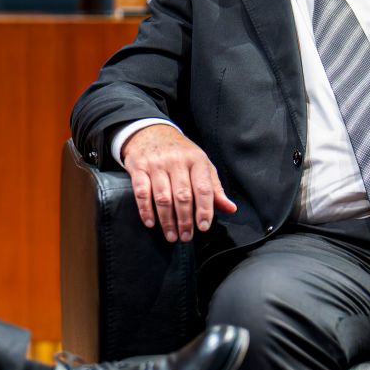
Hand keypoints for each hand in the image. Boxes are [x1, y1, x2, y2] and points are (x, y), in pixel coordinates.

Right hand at [121, 123, 236, 242]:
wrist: (151, 132)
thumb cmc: (181, 153)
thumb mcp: (201, 165)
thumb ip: (214, 188)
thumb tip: (230, 209)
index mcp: (196, 160)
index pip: (203, 188)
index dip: (204, 210)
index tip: (203, 227)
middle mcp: (177, 161)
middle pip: (183, 196)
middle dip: (185, 220)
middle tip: (186, 237)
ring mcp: (156, 164)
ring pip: (163, 197)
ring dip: (167, 220)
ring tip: (172, 236)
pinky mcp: (139, 168)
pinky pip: (142, 192)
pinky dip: (146, 210)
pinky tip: (151, 223)